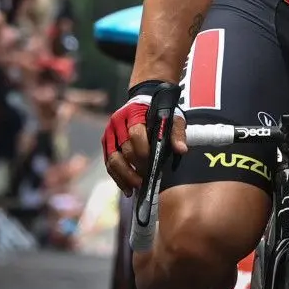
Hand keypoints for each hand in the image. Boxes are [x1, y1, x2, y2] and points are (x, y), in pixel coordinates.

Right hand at [102, 81, 186, 196]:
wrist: (144, 100)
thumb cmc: (160, 111)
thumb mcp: (173, 117)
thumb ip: (177, 133)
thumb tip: (182, 150)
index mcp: (133, 114)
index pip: (135, 134)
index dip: (143, 151)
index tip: (152, 166)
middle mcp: (117, 123)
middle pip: (123, 149)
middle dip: (134, 167)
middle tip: (146, 180)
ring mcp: (109, 133)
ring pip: (112, 159)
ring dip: (124, 176)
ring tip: (136, 188)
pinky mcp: (106, 142)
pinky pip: (109, 163)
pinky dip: (117, 177)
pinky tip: (127, 188)